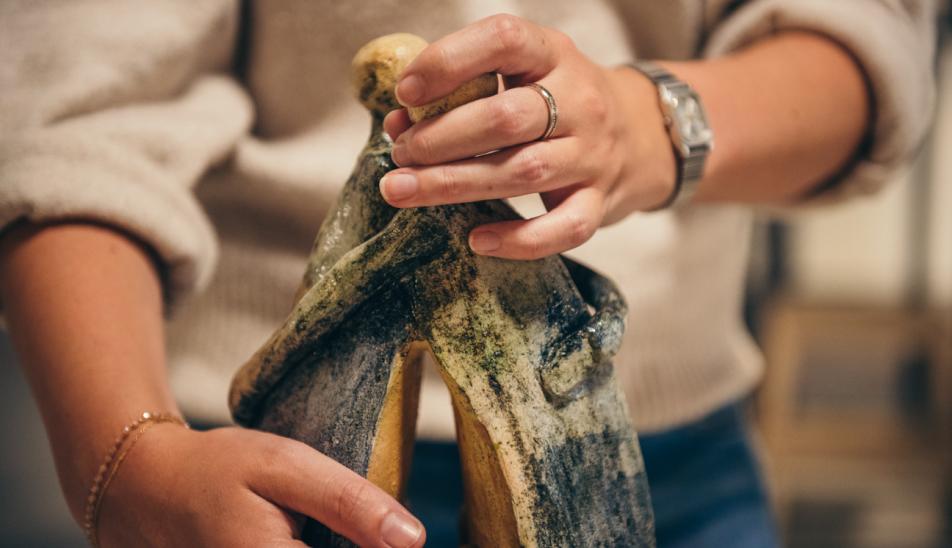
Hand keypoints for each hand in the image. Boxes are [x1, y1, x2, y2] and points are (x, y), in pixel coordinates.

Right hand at [96, 425, 424, 546]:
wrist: (143, 491)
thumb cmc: (214, 471)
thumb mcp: (285, 467)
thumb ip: (350, 503)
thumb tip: (413, 540)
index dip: (383, 546)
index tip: (397, 533)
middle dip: (357, 544)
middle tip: (366, 525)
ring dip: (338, 545)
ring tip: (315, 524)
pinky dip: (316, 547)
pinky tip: (306, 535)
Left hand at [380, 14, 676, 259]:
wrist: (642, 134)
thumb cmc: (560, 101)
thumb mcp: (524, 74)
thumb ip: (464, 90)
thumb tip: (397, 124)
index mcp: (554, 54)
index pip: (504, 41)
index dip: (449, 62)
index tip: (406, 92)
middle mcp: (579, 101)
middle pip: (506, 118)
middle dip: (441, 139)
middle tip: (399, 154)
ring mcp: (593, 155)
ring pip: (524, 172)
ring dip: (454, 185)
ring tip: (404, 190)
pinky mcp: (600, 202)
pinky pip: (563, 229)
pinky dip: (519, 239)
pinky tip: (477, 241)